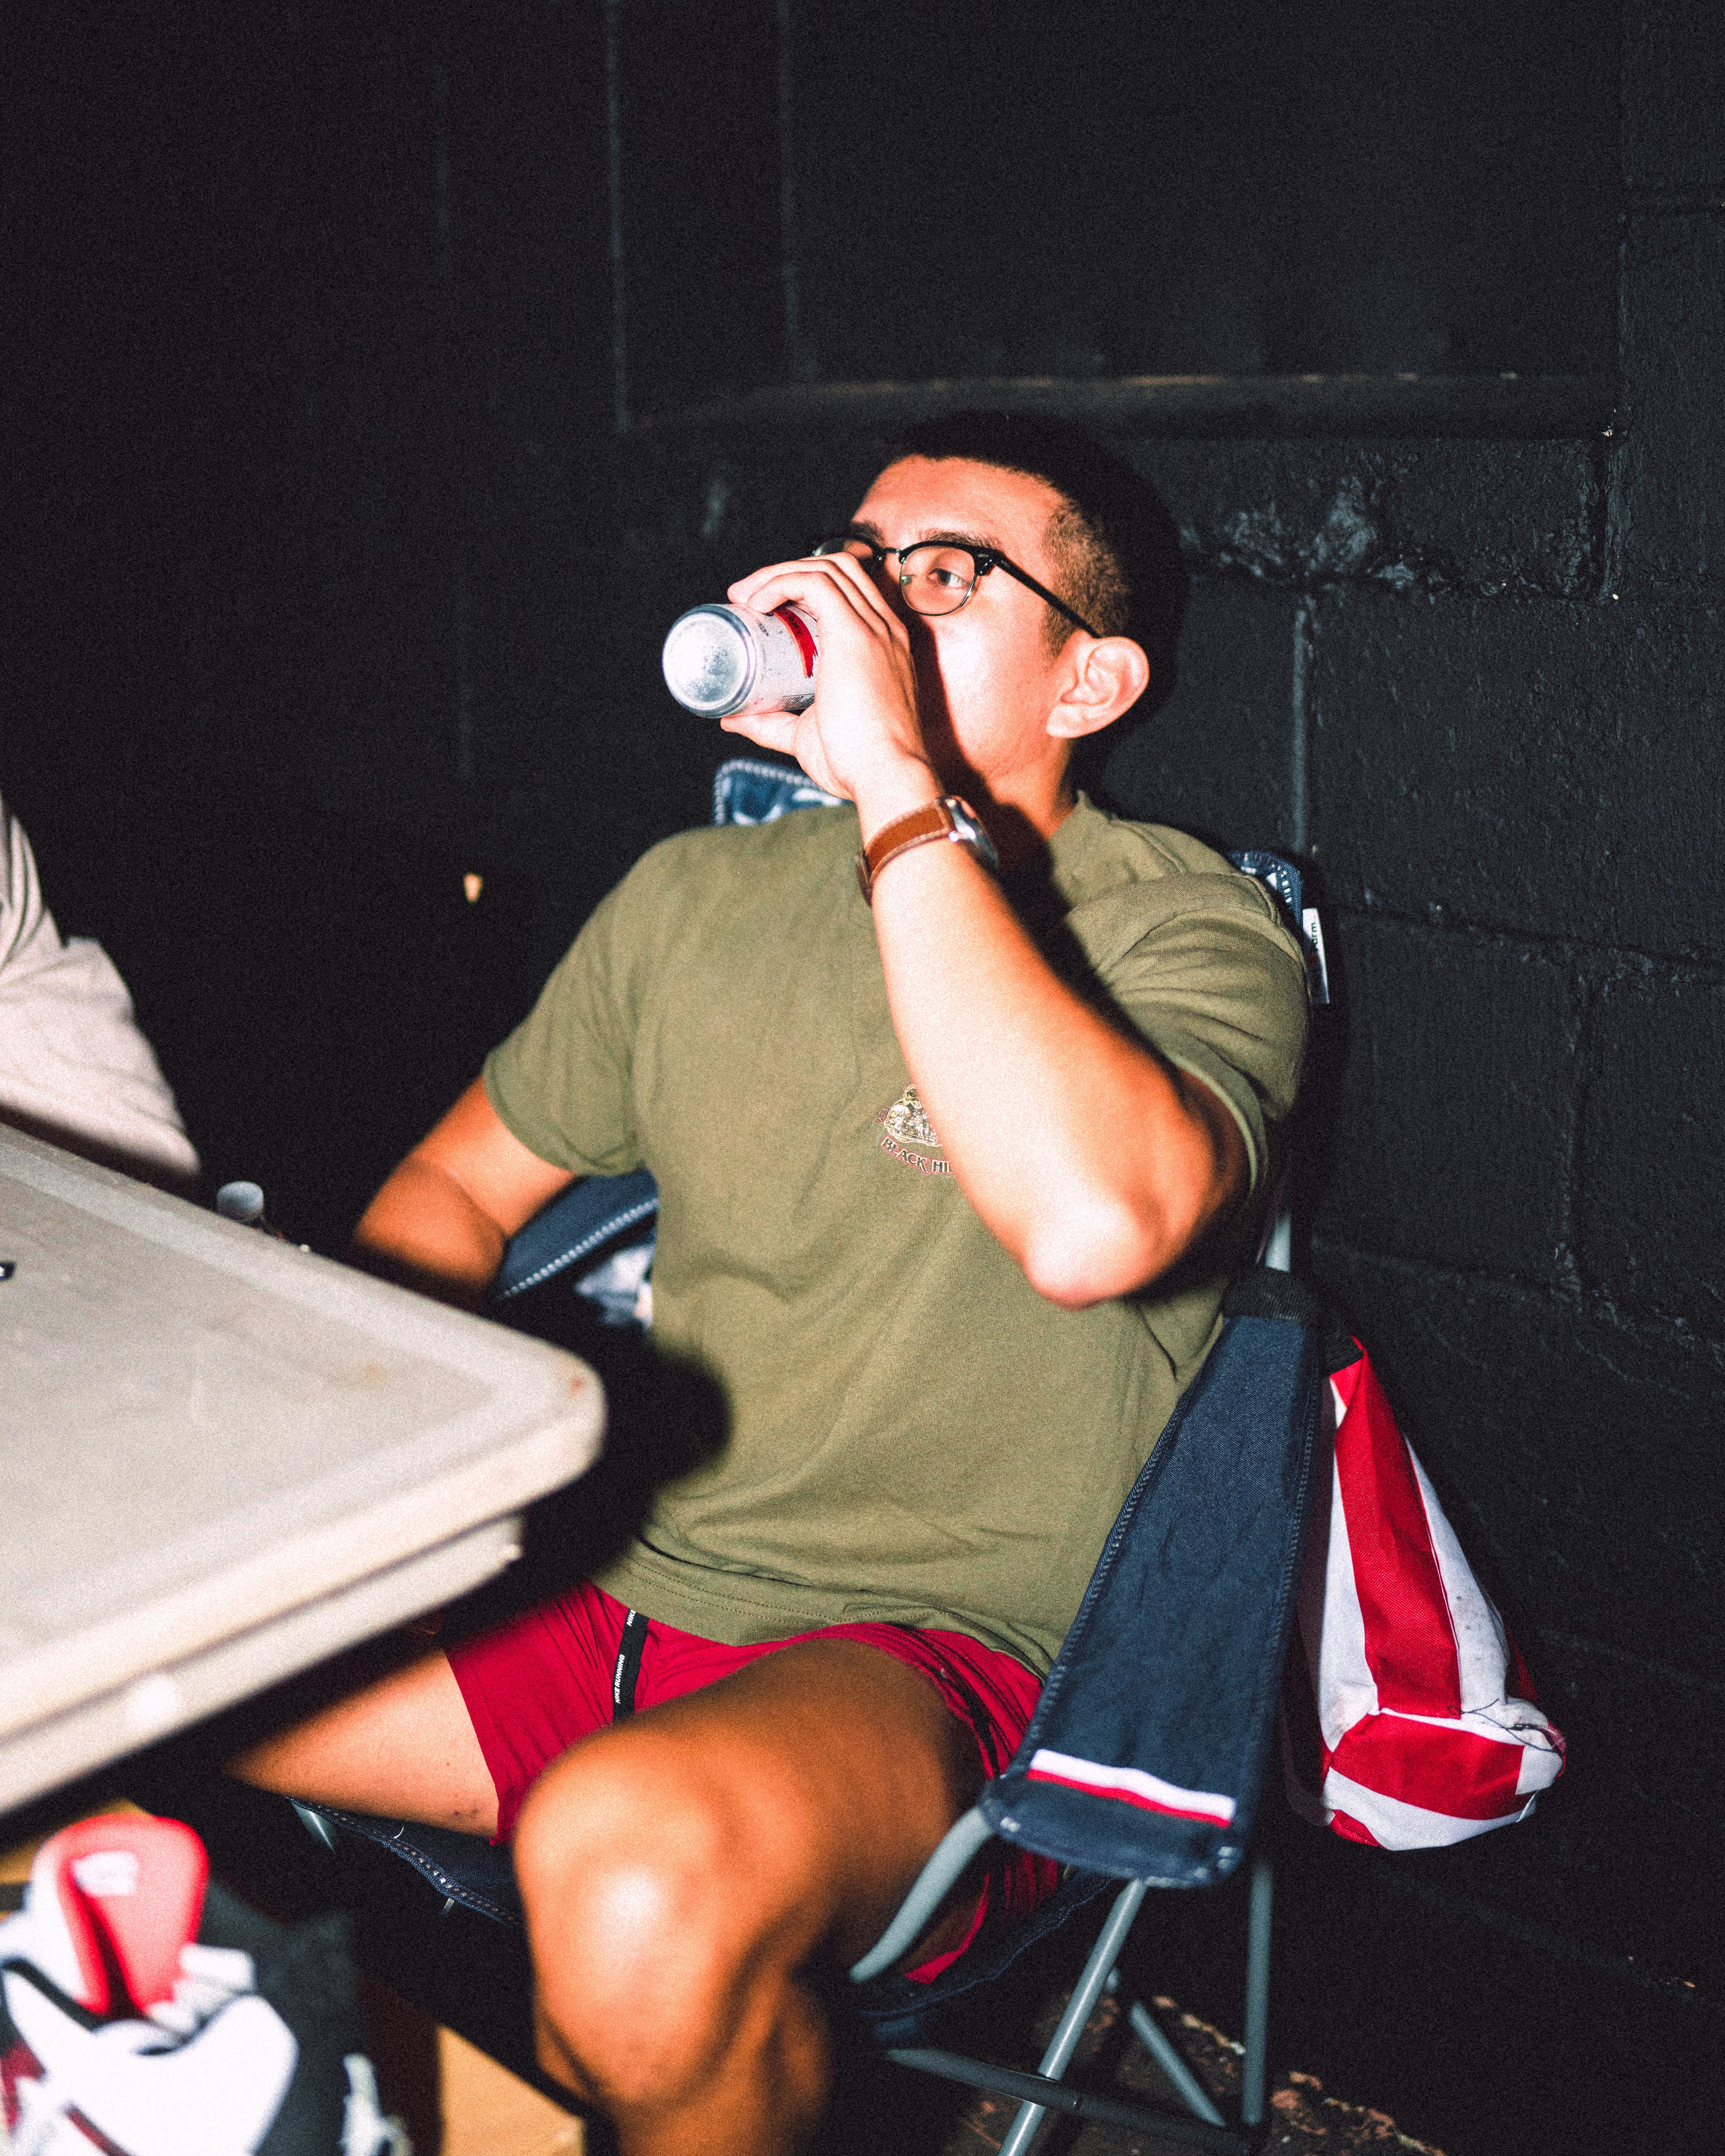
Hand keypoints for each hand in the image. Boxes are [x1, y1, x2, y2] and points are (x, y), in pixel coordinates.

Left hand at [722, 552, 939, 824]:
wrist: (887, 777)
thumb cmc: (857, 764)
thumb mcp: (806, 736)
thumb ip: (773, 726)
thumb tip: (732, 718)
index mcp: (882, 646)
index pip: (847, 590)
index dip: (802, 586)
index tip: (763, 608)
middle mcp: (884, 629)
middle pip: (836, 569)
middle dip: (785, 571)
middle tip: (745, 598)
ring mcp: (873, 628)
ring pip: (825, 568)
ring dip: (778, 572)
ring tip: (745, 596)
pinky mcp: (855, 635)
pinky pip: (815, 583)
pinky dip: (781, 581)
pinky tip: (757, 601)